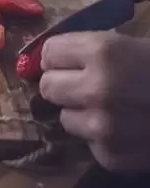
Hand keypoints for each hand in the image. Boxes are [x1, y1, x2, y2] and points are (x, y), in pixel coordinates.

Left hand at [40, 31, 149, 171]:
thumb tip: (68, 31)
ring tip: (115, 107)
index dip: (62, 55)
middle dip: (64, 83)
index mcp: (104, 52)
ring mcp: (103, 127)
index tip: (74, 58)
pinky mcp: (111, 156)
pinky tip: (129, 128)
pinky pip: (88, 142)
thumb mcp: (140, 43)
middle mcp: (97, 89)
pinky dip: (102, 137)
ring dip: (82, 112)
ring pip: (65, 117)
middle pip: (48, 86)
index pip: (49, 52)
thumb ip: (102, 38)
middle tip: (87, 83)